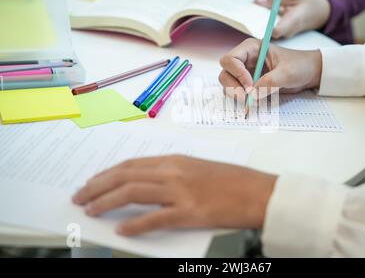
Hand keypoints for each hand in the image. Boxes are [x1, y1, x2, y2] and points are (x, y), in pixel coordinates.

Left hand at [72, 155, 275, 235]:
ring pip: (133, 193)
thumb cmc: (232, 180)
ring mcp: (181, 191)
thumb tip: (145, 184)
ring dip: (107, 201)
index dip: (107, 173)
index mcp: (175, 160)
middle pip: (126, 176)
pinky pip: (155, 218)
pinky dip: (135, 224)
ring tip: (90, 210)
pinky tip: (122, 230)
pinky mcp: (190, 211)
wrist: (258, 191)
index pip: (131, 164)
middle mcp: (174, 171)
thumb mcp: (197, 169)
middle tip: (80, 196)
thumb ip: (171, 173)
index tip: (92, 182)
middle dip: (97, 186)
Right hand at [219, 38, 321, 100]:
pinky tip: (253, 101)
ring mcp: (246, 72)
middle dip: (233, 86)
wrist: (309, 73)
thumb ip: (269, 83)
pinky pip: (237, 91)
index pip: (230, 59)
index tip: (250, 85)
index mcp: (252, 48)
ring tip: (251, 100)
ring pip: (228, 83)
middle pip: (225, 73)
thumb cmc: (300, 66)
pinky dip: (241, 98)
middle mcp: (245, 59)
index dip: (236, 73)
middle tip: (247, 97)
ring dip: (235, 93)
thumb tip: (253, 95)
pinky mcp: (250, 83)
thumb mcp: (287, 73)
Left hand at [255, 0, 330, 38]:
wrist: (323, 13)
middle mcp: (289, 32)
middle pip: (269, 34)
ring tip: (256, 15)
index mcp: (293, 21)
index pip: (275, 31)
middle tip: (251, 16)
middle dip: (259, 26)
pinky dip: (267, 25)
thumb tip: (257, 1)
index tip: (255, 22)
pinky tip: (263, 18)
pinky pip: (273, 32)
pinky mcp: (285, 35)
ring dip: (262, 25)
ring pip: (270, 34)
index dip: (264, 29)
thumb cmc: (310, 2)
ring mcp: (287, 35)